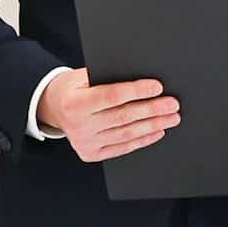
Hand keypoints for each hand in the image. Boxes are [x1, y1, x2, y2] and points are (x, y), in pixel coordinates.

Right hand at [37, 68, 179, 162]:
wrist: (54, 107)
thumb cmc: (75, 87)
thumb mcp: (85, 75)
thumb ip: (109, 77)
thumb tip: (144, 75)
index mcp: (75, 102)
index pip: (112, 96)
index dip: (137, 91)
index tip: (158, 87)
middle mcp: (78, 125)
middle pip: (123, 116)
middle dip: (152, 110)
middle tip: (173, 104)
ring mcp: (84, 142)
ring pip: (126, 134)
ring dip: (153, 126)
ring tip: (171, 117)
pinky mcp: (91, 153)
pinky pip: (122, 147)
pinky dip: (142, 140)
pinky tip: (157, 131)